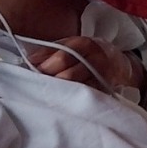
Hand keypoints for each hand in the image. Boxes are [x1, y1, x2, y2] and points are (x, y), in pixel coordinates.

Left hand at [29, 36, 144, 92]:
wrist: (117, 61)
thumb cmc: (87, 53)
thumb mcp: (71, 45)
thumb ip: (50, 51)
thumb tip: (29, 61)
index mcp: (83, 44)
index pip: (60, 57)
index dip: (44, 68)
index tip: (31, 75)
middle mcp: (95, 59)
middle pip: (68, 75)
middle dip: (50, 83)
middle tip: (38, 88)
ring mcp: (102, 76)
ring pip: (77, 89)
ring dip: (60, 94)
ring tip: (47, 97)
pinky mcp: (106, 91)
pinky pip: (87, 98)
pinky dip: (73, 101)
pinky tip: (63, 103)